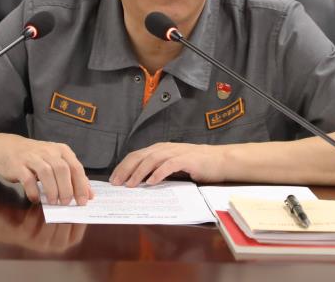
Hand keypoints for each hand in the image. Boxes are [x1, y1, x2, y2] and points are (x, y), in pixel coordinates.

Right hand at [0, 134, 94, 205]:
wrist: (8, 148)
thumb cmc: (37, 158)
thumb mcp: (56, 162)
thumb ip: (72, 176)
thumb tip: (89, 194)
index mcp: (62, 150)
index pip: (76, 167)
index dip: (81, 185)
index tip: (83, 201)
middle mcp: (49, 151)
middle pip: (62, 170)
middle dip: (67, 189)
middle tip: (67, 203)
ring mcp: (33, 157)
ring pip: (46, 173)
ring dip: (52, 190)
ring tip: (54, 203)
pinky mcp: (19, 165)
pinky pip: (28, 179)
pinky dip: (33, 191)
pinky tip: (36, 199)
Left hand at [109, 142, 226, 186]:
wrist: (220, 160)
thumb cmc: (196, 164)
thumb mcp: (173, 164)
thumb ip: (158, 169)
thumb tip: (139, 181)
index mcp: (160, 149)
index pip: (136, 155)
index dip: (123, 166)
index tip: (114, 179)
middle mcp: (165, 148)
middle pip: (140, 156)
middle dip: (126, 169)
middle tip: (116, 183)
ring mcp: (176, 152)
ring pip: (152, 160)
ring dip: (139, 173)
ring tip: (131, 185)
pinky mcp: (187, 159)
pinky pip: (169, 165)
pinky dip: (158, 173)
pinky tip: (151, 182)